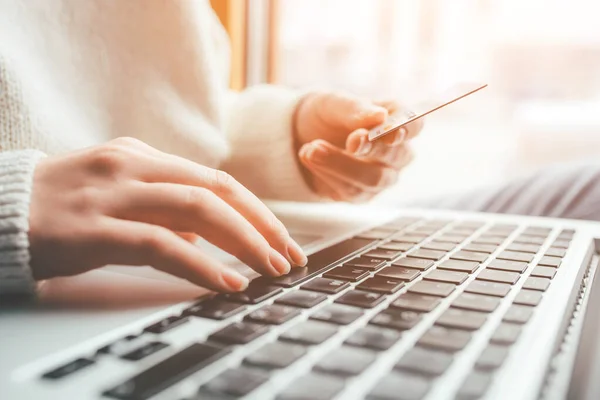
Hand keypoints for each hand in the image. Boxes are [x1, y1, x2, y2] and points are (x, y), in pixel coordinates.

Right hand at [28, 137, 306, 291]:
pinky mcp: (94, 228)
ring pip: (199, 211)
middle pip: (218, 190)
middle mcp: (134, 166)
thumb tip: (204, 237)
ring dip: (245, 242)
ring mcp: (114, 193)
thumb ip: (163, 209)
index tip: (283, 238)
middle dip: (263, 225)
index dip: (257, 210)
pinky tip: (229, 282)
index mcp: (144, 157)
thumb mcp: (119, 195)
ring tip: (272, 269)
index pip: (217, 180)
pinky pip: (162, 244)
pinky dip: (202, 264)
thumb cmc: (62, 207)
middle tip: (291, 256)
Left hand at [294, 92, 422, 201]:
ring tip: (311, 149)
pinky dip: (328, 174)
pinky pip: (352, 191)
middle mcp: (396, 151)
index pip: (414, 125)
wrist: (300, 136)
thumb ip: (356, 109)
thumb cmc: (327, 114)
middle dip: (371, 148)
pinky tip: (308, 157)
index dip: (405, 128)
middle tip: (350, 140)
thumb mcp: (334, 103)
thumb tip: (380, 117)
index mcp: (396, 121)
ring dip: (341, 164)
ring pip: (374, 179)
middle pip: (398, 155)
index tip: (386, 130)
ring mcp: (381, 176)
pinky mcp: (361, 194)